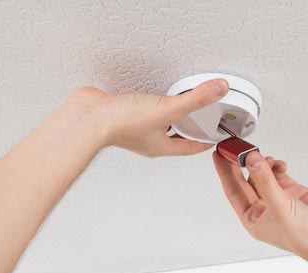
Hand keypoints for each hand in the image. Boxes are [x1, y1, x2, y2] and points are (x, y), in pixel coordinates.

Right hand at [69, 78, 229, 157]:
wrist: (88, 117)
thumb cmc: (121, 123)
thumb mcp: (167, 109)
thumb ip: (195, 100)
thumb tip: (219, 90)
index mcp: (161, 146)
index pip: (190, 147)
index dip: (205, 142)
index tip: (215, 136)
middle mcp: (148, 141)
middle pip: (175, 137)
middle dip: (188, 129)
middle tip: (201, 120)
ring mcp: (134, 129)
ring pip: (158, 125)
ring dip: (169, 117)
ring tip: (179, 105)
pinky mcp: (122, 115)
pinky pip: (142, 112)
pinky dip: (150, 106)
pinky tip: (149, 97)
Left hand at [212, 149, 307, 265]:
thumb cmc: (305, 237)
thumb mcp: (279, 207)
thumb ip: (265, 181)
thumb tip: (252, 160)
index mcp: (253, 219)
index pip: (233, 191)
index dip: (224, 172)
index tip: (219, 154)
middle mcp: (263, 209)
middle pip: (245, 180)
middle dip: (241, 164)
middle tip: (236, 146)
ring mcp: (277, 199)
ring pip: (262, 175)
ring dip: (262, 164)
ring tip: (266, 158)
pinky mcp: (292, 191)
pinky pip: (277, 173)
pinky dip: (277, 166)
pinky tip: (279, 164)